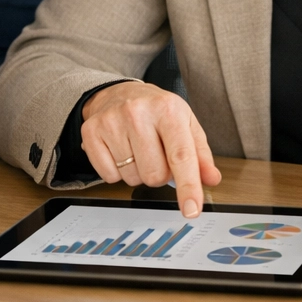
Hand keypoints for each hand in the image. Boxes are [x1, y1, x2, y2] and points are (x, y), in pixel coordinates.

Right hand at [80, 81, 221, 217]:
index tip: (192, 210)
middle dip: (160, 174)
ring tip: (138, 149)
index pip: (181, 156)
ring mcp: (112, 122)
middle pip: (155, 175)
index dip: (188, 186)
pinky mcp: (91, 132)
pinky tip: (121, 150)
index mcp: (168, 109)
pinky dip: (118, 172)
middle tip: (157, 154)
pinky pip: (109, 176)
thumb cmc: (157, 111)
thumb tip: (211, 179)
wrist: (120, 92)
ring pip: (132, 178)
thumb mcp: (185, 124)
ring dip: (138, 172)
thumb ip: (200, 154)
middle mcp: (138, 113)